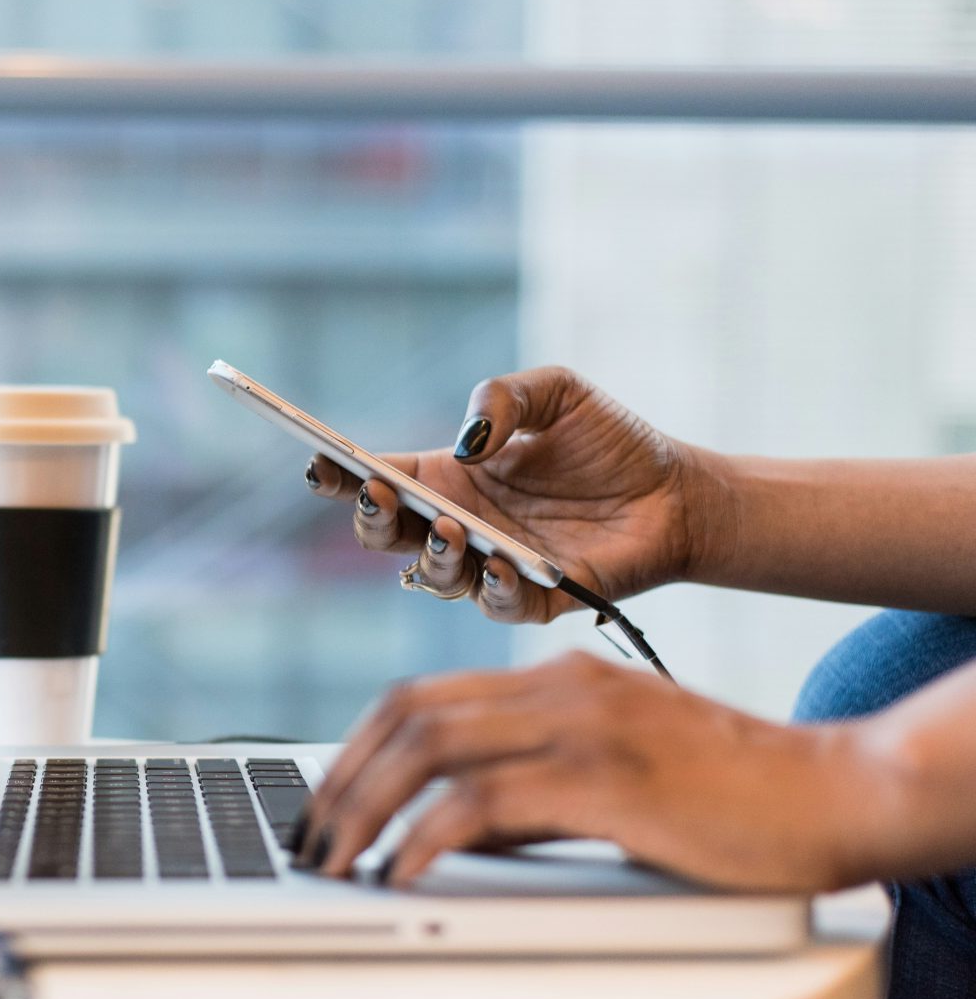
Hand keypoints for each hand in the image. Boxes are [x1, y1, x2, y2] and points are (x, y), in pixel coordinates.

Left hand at [295, 651, 888, 892]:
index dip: (355, 750)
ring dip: (365, 808)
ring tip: (334, 861)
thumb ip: (529, 792)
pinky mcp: (605, 777)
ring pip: (430, 748)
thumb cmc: (729, 797)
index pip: (419, 698)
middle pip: (406, 716)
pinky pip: (483, 801)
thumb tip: (445, 832)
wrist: (836, 791)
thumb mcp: (610, 778)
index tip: (323, 803)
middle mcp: (559, 687)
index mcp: (557, 679)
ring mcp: (581, 725)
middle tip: (308, 839)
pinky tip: (403, 871)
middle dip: (340, 780)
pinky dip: (427, 836)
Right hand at [306, 366, 711, 622]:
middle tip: (380, 495)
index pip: (378, 479)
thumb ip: (504, 398)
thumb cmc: (610, 442)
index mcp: (449, 477)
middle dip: (371, 519)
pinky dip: (494, 589)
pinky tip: (504, 565)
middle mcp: (460, 525)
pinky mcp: (536, 600)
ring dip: (433, 555)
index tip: (320, 462)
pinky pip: (498, 605)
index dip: (341, 475)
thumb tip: (467, 442)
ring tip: (451, 527)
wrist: (678, 492)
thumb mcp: (557, 392)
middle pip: (388, 536)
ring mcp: (492, 566)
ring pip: (434, 577)